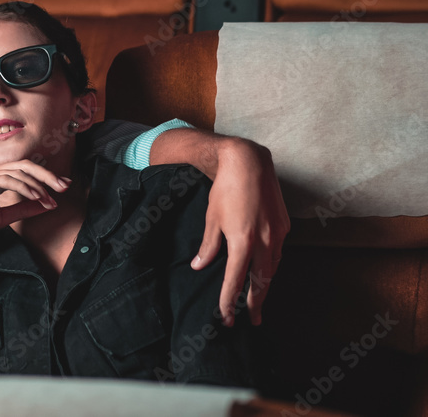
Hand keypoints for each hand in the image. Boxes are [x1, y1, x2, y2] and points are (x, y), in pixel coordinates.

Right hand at [0, 160, 69, 244]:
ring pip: (18, 171)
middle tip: (65, 187)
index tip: (63, 188)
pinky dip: (24, 187)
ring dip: (38, 184)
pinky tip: (36, 197)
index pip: (25, 171)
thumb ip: (23, 210)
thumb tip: (46, 205)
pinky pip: (7, 181)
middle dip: (47, 176)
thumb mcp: (3, 217)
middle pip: (25, 166)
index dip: (45, 177)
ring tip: (51, 198)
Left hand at [192, 138, 289, 325]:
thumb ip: (208, 246)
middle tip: (253, 320)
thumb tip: (200, 267)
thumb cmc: (225, 190)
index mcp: (243, 242)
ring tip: (258, 299)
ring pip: (273, 268)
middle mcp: (264, 241)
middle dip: (256, 302)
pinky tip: (266, 270)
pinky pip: (278, 253)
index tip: (227, 317)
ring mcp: (277, 234)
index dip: (230, 301)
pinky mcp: (284, 225)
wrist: (248, 163)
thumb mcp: (212, 219)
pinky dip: (271, 266)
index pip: (236, 280)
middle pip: (262, 281)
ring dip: (266, 285)